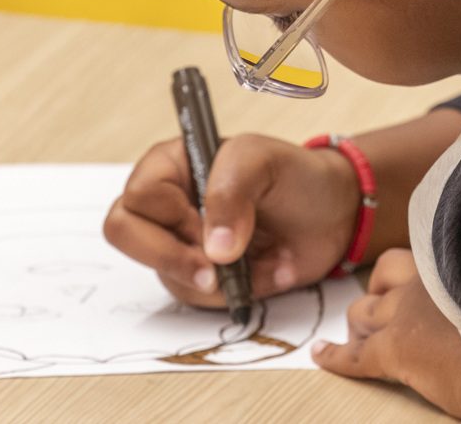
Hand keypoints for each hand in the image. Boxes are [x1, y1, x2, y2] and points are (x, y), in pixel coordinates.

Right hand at [104, 134, 358, 306]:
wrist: (333, 213)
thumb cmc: (295, 175)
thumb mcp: (264, 162)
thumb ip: (232, 192)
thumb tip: (213, 249)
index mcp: (172, 163)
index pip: (139, 196)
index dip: (170, 218)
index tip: (206, 226)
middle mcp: (168, 203)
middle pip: (127, 236)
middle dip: (173, 259)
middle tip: (214, 269)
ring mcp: (183, 242)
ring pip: (168, 275)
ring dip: (224, 279)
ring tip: (272, 259)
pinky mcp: (205, 275)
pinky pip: (201, 298)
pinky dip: (242, 292)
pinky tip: (274, 270)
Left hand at [313, 250, 460, 421]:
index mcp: (453, 260)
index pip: (418, 252)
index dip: (407, 271)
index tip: (407, 281)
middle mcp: (426, 277)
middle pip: (383, 273)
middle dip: (378, 291)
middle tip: (382, 313)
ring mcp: (406, 311)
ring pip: (362, 311)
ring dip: (359, 325)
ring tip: (361, 340)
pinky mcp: (395, 349)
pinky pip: (352, 354)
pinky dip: (333, 356)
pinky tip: (321, 355)